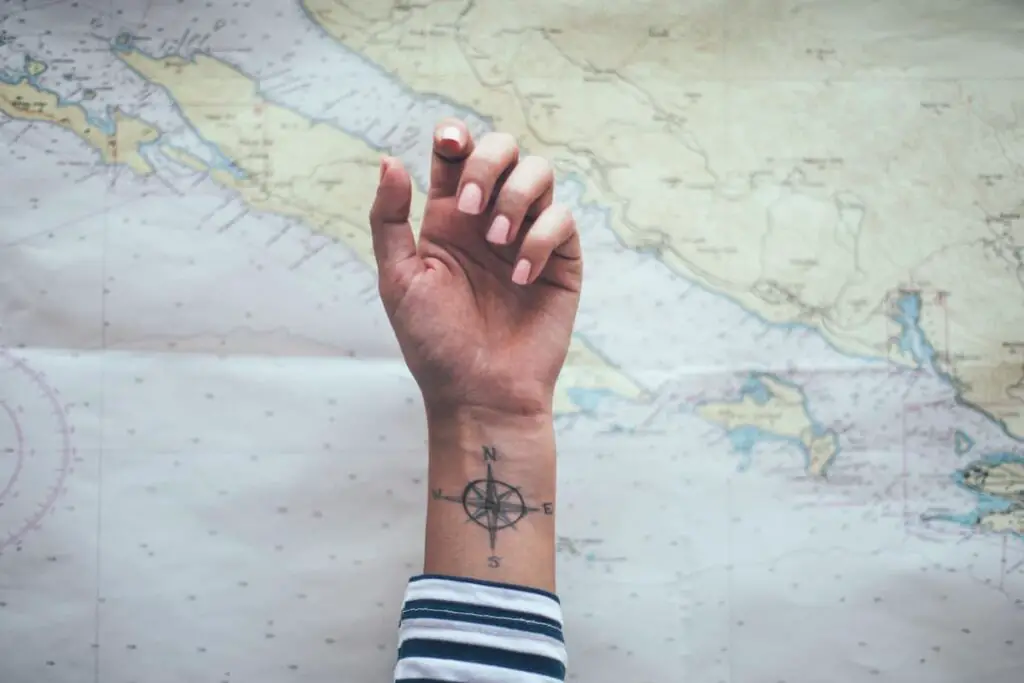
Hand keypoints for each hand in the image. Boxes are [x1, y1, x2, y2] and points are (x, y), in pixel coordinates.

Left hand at [369, 119, 581, 416]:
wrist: (479, 394)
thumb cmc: (434, 343)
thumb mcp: (398, 279)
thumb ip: (390, 219)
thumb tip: (390, 159)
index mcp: (448, 217)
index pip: (457, 154)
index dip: (455, 136)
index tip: (449, 145)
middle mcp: (490, 219)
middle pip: (504, 150)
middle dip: (487, 163)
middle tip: (467, 208)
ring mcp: (528, 237)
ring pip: (540, 172)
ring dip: (516, 195)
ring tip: (496, 240)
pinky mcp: (560, 261)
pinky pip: (561, 220)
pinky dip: (540, 239)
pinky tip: (520, 278)